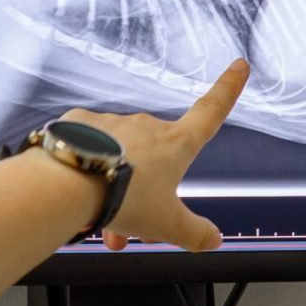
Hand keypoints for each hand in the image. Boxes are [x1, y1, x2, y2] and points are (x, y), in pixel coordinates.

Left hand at [58, 59, 249, 251]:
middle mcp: (146, 126)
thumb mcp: (167, 224)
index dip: (228, 89)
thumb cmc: (122, 197)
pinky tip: (77, 192)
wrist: (68, 183)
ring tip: (102, 223)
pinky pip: (89, 147)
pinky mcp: (78, 124)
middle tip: (135, 226)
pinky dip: (87, 168)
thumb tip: (213, 239)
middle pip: (155, 158)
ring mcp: (112, 123)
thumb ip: (194, 233)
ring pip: (120, 157)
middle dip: (149, 189)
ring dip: (116, 185)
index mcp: (176, 144)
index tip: (238, 66)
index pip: (211, 112)